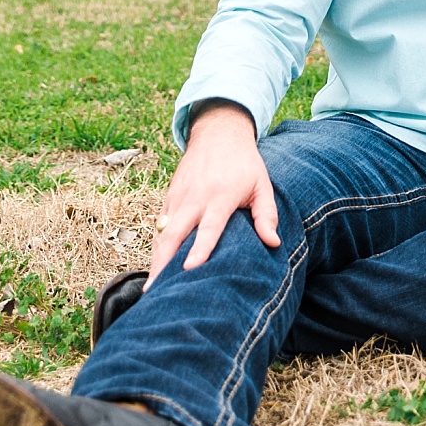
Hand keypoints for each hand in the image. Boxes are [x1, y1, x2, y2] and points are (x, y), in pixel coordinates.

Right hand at [145, 106, 279, 289]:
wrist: (218, 134)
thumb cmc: (244, 164)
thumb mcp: (262, 184)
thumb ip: (267, 215)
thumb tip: (273, 243)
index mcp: (220, 196)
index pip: (208, 227)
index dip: (200, 249)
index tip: (190, 269)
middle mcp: (194, 198)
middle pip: (174, 234)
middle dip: (163, 262)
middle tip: (156, 290)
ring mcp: (178, 198)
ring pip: (163, 232)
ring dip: (156, 258)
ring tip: (152, 287)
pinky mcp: (169, 197)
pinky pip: (160, 226)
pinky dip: (157, 245)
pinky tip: (156, 267)